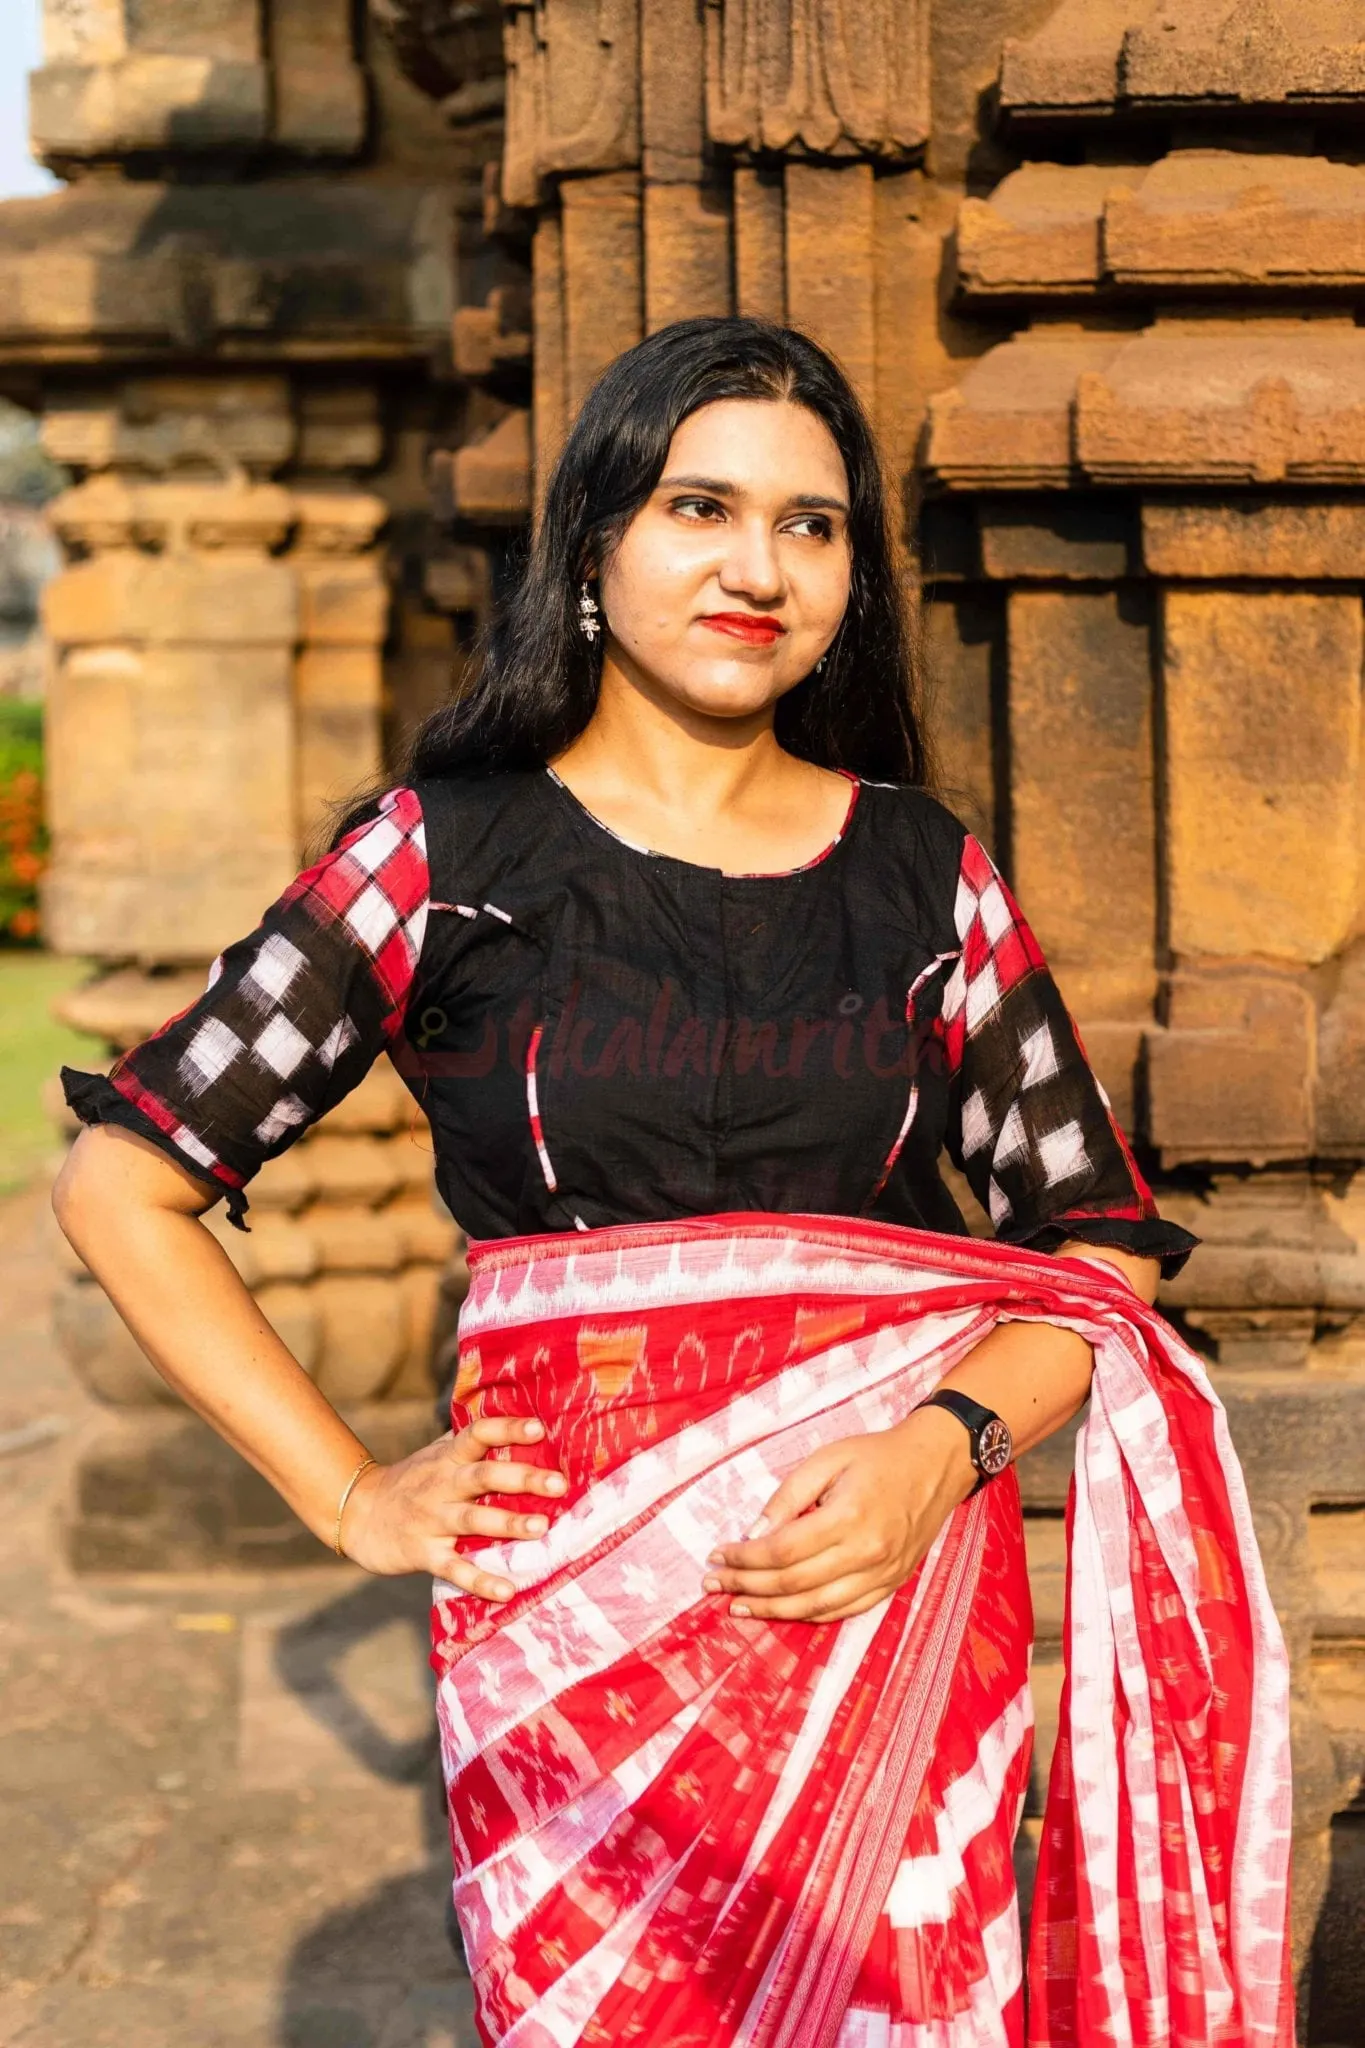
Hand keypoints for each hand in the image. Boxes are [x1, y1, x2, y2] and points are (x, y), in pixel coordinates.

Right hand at [340, 1415, 566, 1593]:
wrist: (357, 1513)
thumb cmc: (413, 1481)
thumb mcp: (437, 1454)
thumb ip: (473, 1443)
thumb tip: (526, 1423)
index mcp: (448, 1457)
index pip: (479, 1434)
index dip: (507, 1429)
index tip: (539, 1429)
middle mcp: (442, 1485)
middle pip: (483, 1476)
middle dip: (521, 1478)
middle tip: (558, 1483)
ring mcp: (431, 1520)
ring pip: (473, 1520)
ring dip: (507, 1523)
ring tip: (541, 1527)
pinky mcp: (423, 1554)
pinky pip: (455, 1569)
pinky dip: (481, 1581)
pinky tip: (508, 1590)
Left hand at [701, 1404, 977, 1622]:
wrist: (935, 1465)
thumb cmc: (877, 1456)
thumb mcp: (827, 1459)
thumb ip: (789, 1496)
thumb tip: (755, 1533)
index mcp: (848, 1516)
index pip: (782, 1550)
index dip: (744, 1558)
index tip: (717, 1556)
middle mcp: (866, 1552)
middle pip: (794, 1583)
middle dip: (748, 1587)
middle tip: (715, 1584)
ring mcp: (881, 1574)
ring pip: (816, 1607)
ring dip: (772, 1610)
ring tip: (739, 1607)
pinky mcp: (890, 1584)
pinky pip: (843, 1611)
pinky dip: (809, 1615)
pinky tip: (783, 1610)